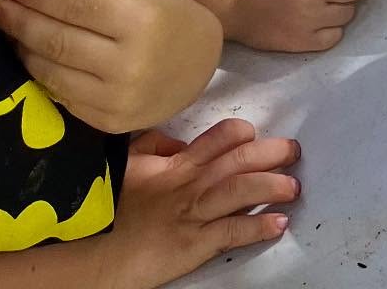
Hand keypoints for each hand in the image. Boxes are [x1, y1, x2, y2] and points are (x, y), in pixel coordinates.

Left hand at [0, 0, 220, 133]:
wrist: (202, 63)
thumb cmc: (171, 15)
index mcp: (139, 19)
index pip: (74, 5)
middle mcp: (127, 62)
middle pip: (56, 40)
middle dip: (20, 21)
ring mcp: (116, 98)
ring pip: (52, 72)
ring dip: (24, 50)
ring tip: (10, 32)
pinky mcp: (108, 123)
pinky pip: (62, 98)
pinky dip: (43, 76)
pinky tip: (34, 58)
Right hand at [109, 119, 298, 288]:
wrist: (92, 252)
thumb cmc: (109, 208)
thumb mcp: (127, 163)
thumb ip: (156, 146)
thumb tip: (180, 143)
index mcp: (177, 164)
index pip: (219, 138)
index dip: (241, 134)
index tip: (254, 135)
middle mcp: (191, 184)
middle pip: (240, 160)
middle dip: (272, 153)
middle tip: (293, 151)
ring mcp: (195, 214)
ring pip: (243, 191)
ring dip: (273, 186)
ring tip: (294, 186)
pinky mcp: (195, 245)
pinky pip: (233, 232)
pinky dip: (258, 227)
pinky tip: (279, 223)